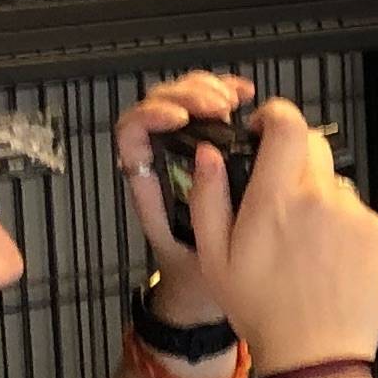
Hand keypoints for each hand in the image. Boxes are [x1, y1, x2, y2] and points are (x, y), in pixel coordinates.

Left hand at [115, 70, 254, 322]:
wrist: (206, 289)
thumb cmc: (196, 271)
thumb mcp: (196, 244)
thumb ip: (198, 207)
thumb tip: (206, 160)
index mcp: (146, 179)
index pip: (132, 130)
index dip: (154, 115)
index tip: (185, 119)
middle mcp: (160, 158)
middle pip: (157, 103)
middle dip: (188, 95)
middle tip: (221, 105)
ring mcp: (182, 149)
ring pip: (180, 99)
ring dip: (207, 88)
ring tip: (236, 97)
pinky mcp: (208, 146)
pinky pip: (208, 108)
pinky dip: (225, 92)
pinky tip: (245, 94)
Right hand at [196, 96, 377, 369]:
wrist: (315, 356)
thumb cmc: (262, 311)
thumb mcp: (214, 258)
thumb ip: (209, 198)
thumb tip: (207, 154)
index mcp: (276, 199)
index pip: (288, 125)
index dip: (276, 116)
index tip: (265, 129)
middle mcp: (321, 199)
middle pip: (313, 148)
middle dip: (294, 160)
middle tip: (279, 196)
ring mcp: (356, 216)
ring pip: (335, 186)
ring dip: (318, 200)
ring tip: (303, 246)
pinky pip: (357, 215)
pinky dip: (343, 228)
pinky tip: (327, 262)